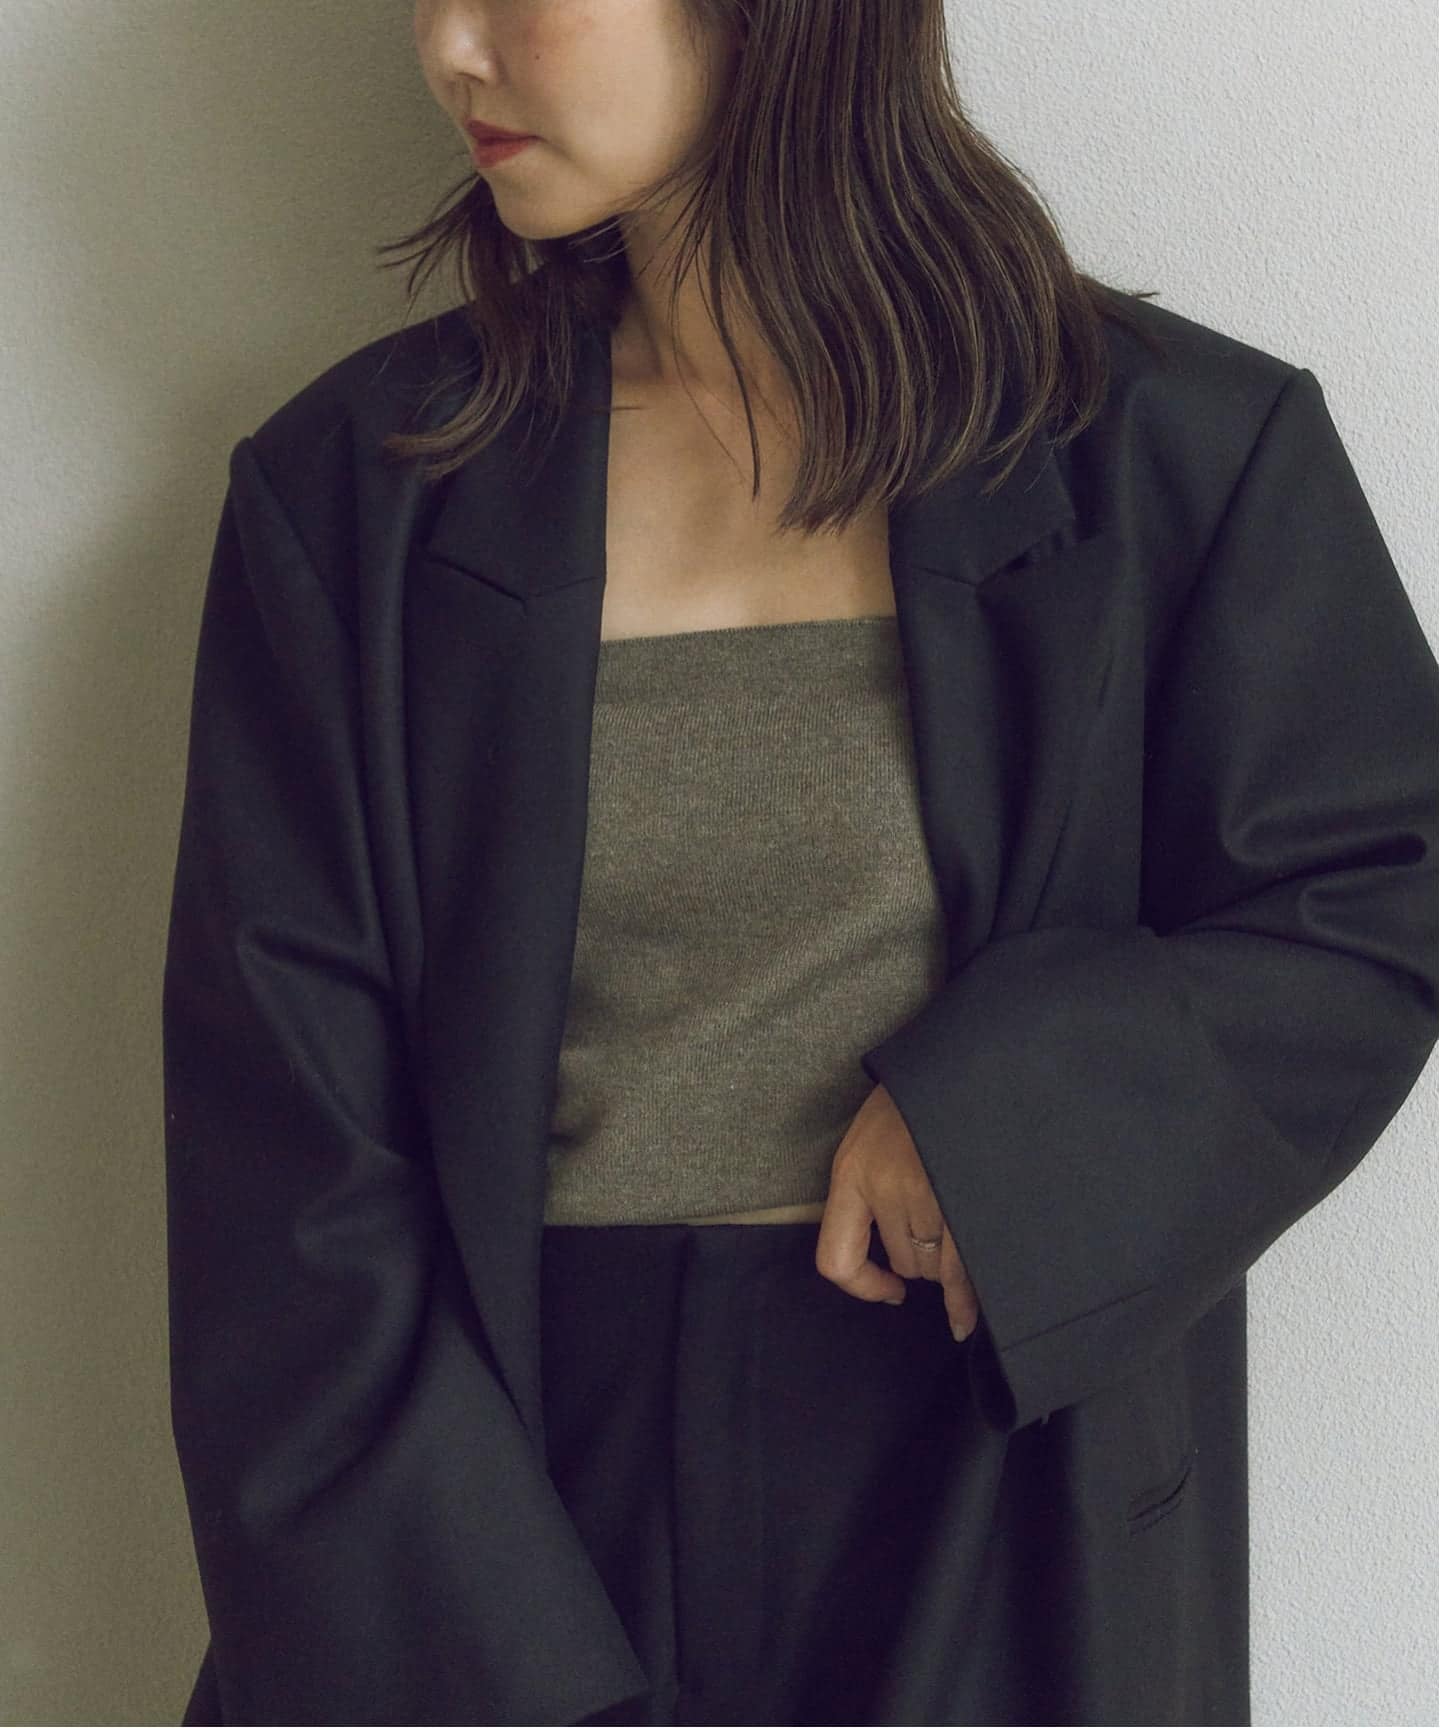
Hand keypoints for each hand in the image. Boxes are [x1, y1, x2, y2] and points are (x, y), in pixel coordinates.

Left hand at [815, 1081, 979, 1342]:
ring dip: (950, 1260)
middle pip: (904, 1264)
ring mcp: (928, 1193)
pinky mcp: (965, 1197)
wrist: (958, 1061)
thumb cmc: (914, 1103)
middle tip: (945, 1228)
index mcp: (852, 1174)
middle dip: (924, 1259)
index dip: (863, 1287)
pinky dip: (965, 1298)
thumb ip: (869, 1196)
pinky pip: (961, 1269)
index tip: (891, 1292)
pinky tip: (966, 1319)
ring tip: (965, 1220)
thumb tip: (895, 1269)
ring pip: (936, 1266)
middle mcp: (885, 1189)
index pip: (837, 1260)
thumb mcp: (870, 1140)